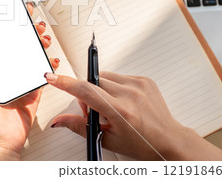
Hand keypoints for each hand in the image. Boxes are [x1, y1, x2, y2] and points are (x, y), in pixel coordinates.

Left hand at [0, 3, 58, 159]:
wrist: (0, 142)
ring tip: (42, 36)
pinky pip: (42, 74)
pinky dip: (48, 65)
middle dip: (26, 32)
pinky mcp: (32, 91)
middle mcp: (4, 74)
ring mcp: (19, 82)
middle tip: (31, 21)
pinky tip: (50, 58)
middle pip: (17, 47)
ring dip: (38, 44)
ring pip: (31, 56)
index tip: (9, 16)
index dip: (4, 29)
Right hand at [45, 71, 221, 160]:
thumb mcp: (108, 138)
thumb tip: (59, 120)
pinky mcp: (144, 79)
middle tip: (93, 110)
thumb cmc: (142, 144)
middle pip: (93, 82)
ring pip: (104, 77)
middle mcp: (130, 94)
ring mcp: (138, 85)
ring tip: (110, 106)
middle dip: (86, 93)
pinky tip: (122, 101)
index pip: (86, 91)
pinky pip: (118, 76)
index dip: (65, 83)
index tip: (52, 77)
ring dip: (100, 88)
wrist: (169, 139)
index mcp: (120, 111)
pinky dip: (113, 86)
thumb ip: (79, 126)